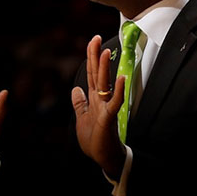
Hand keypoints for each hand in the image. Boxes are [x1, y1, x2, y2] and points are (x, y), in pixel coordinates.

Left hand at [72, 35, 125, 180]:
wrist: (104, 157)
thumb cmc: (95, 139)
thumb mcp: (82, 118)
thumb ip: (79, 103)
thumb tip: (75, 89)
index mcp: (93, 99)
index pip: (91, 74)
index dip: (91, 58)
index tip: (93, 41)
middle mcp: (100, 100)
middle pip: (97, 74)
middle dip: (96, 56)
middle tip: (96, 38)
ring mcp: (106, 107)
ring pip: (105, 84)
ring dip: (105, 68)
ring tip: (106, 52)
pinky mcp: (109, 118)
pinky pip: (115, 102)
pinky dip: (118, 91)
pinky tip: (121, 79)